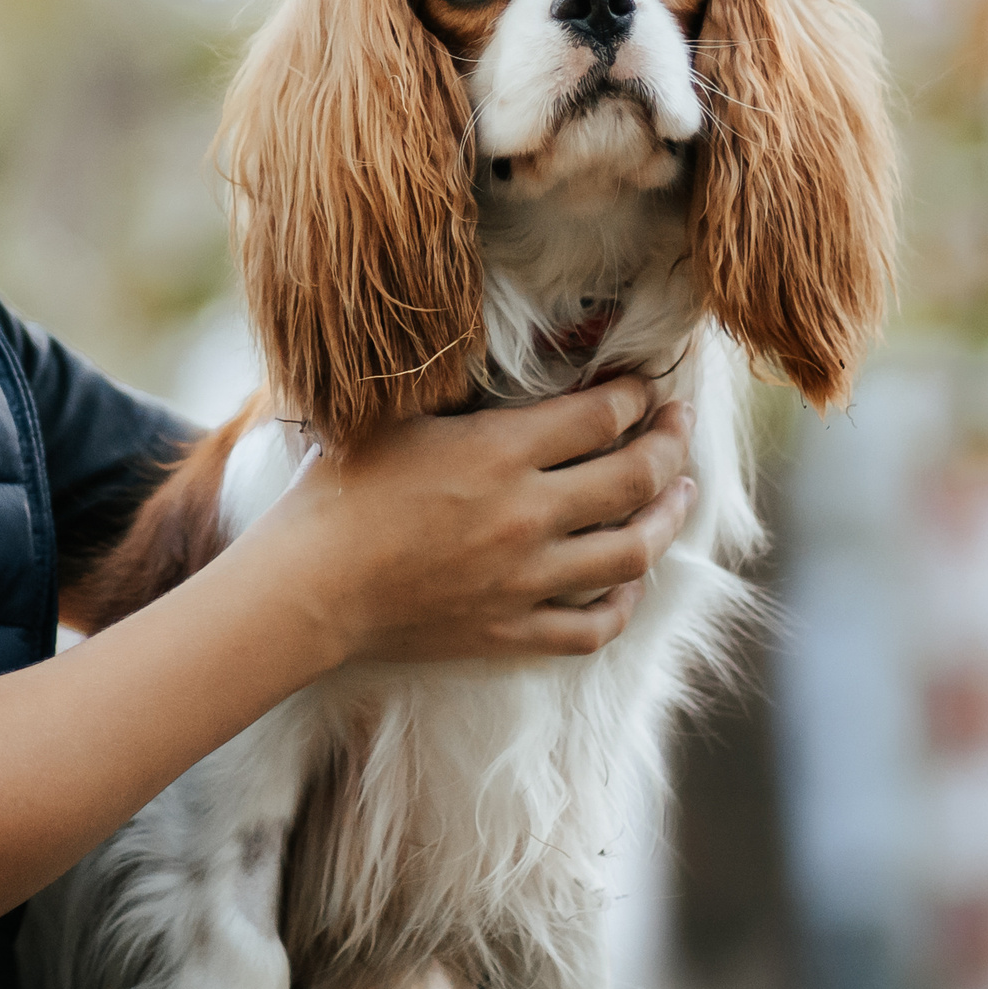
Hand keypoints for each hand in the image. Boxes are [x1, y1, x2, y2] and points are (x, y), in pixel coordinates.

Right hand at [251, 380, 697, 669]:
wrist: (305, 589)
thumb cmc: (338, 491)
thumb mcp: (397, 416)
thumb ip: (459, 388)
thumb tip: (508, 356)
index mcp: (499, 452)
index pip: (603, 415)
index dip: (638, 394)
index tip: (646, 384)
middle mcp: (526, 516)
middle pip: (635, 477)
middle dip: (671, 444)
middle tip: (679, 425)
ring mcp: (525, 581)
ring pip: (633, 552)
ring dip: (668, 518)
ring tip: (682, 495)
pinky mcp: (511, 632)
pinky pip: (594, 626)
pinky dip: (625, 602)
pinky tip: (630, 580)